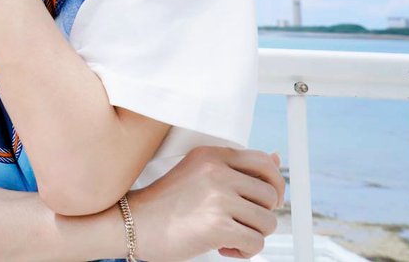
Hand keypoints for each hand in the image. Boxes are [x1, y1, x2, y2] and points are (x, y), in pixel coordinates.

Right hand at [125, 146, 284, 260]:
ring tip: (229, 235)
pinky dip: (244, 252)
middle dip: (262, 214)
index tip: (268, 198)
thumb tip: (276, 158)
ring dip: (253, 235)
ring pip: (267, 222)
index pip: (264, 162)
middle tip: (244, 222)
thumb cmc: (163, 204)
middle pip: (270, 195)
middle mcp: (216, 171)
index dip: (274, 184)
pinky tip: (224, 247)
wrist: (132, 224)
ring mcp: (217, 198)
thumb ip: (236, 168)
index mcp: (211, 155)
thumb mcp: (199, 175)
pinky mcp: (217, 226)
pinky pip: (256, 243)